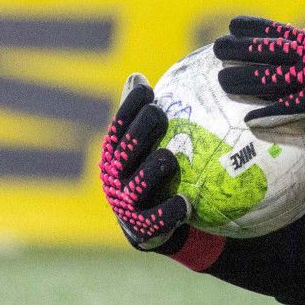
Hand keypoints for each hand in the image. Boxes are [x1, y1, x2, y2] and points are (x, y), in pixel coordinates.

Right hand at [98, 74, 191, 249]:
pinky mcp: (142, 228)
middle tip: (160, 114)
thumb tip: (137, 77)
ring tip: (169, 158)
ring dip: (153, 169)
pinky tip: (187, 203)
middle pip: (125, 151)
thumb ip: (142, 119)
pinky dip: (171, 210)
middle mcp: (116, 176)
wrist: (157, 227)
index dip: (130, 107)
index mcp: (117, 154)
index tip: (147, 88)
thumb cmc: (155, 175)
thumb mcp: (147, 146)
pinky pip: (158, 219)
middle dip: (140, 131)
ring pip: (139, 184)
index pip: (119, 126)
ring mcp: (127, 203)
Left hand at [213, 16, 304, 135]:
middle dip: (241, 49)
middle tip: (216, 48)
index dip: (255, 27)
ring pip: (272, 78)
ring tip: (221, 81)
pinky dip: (268, 114)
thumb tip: (286, 60)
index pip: (280, 32)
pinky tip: (248, 118)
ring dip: (245, 79)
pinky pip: (289, 109)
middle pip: (269, 52)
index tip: (233, 25)